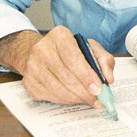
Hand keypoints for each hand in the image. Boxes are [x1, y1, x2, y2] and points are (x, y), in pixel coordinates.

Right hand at [0, 27, 114, 107]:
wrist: (42, 52)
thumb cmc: (69, 50)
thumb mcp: (90, 47)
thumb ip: (104, 60)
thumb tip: (108, 78)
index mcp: (59, 35)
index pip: (73, 58)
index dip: (86, 76)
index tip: (98, 89)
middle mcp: (42, 49)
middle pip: (66, 76)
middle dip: (84, 92)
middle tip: (97, 100)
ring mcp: (32, 66)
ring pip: (57, 89)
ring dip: (76, 98)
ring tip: (88, 100)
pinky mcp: (28, 81)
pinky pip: (49, 96)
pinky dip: (64, 101)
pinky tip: (74, 98)